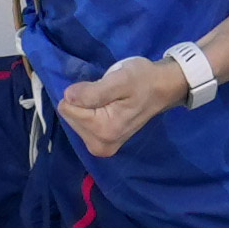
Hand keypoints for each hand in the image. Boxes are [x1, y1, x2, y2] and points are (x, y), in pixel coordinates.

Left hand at [56, 54, 189, 158]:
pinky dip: (90, 114)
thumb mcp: (120, 79)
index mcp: (103, 130)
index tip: (104, 90)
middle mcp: (99, 146)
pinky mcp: (100, 146)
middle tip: (110, 95)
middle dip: (86, 102)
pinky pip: (81, 125)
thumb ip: (93, 91)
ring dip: (89, 107)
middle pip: (69, 116)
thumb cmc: (142, 80)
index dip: (84, 93)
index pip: (67, 107)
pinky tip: (107, 109)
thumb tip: (67, 96)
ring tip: (110, 101)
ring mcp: (100, 148)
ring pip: (74, 120)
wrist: (161, 89)